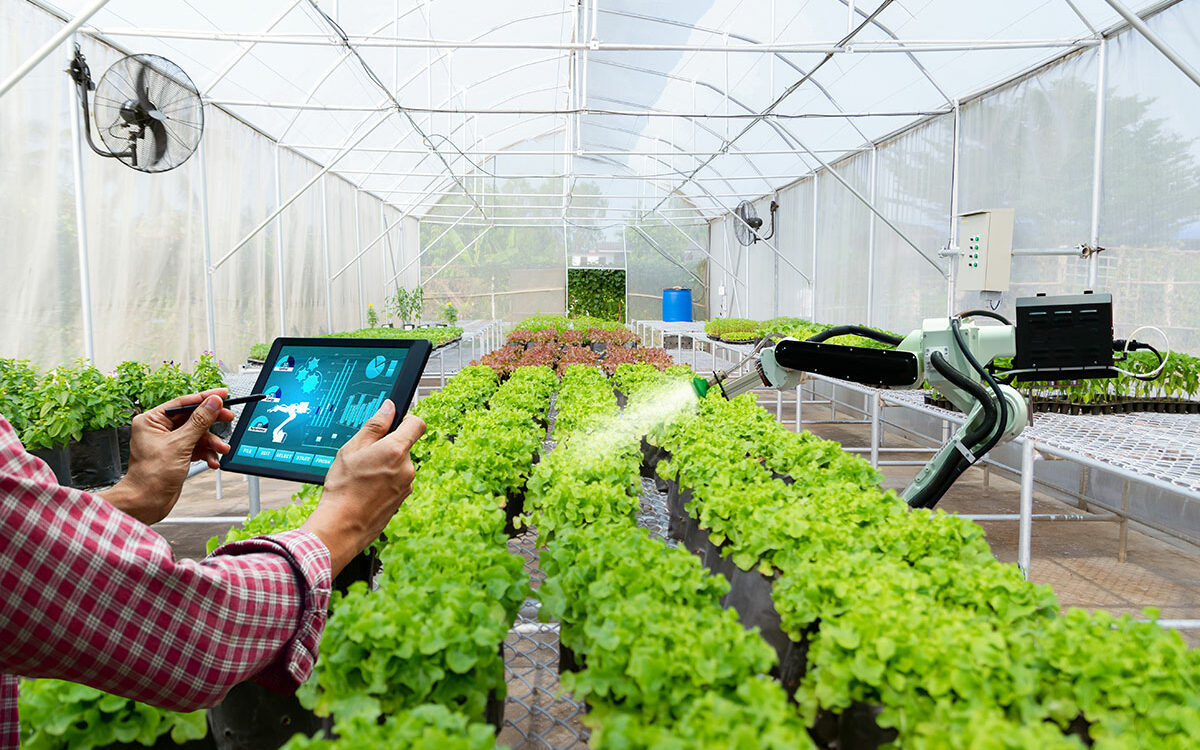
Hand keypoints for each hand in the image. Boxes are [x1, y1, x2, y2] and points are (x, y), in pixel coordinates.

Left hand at [100, 390, 235, 524]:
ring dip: (211, 442)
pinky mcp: (177, 454)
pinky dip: (206, 453)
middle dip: (211, 422)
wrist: (147, 502)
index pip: (183, 403)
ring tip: (221, 449)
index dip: (204, 398)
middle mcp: (159, 429)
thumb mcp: (180, 445)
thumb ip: (199, 422)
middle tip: (228, 418)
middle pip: (193, 417)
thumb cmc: (151, 476)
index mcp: (152, 420)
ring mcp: (168, 442)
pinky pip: (196, 447)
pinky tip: (212, 460)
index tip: (222, 394)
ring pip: (197, 434)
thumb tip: (212, 403)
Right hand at [300, 400, 424, 575]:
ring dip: (386, 466)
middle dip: (388, 447)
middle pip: (404, 446)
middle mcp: (407, 467)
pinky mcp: (403, 499)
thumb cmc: (343, 487)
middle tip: (365, 456)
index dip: (407, 419)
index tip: (395, 422)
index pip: (417, 424)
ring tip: (363, 476)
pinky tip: (367, 489)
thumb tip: (389, 408)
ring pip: (399, 466)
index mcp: (395, 450)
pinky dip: (386, 482)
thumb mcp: (352, 449)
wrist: (342, 526)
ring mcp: (407, 485)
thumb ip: (374, 426)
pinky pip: (397, 482)